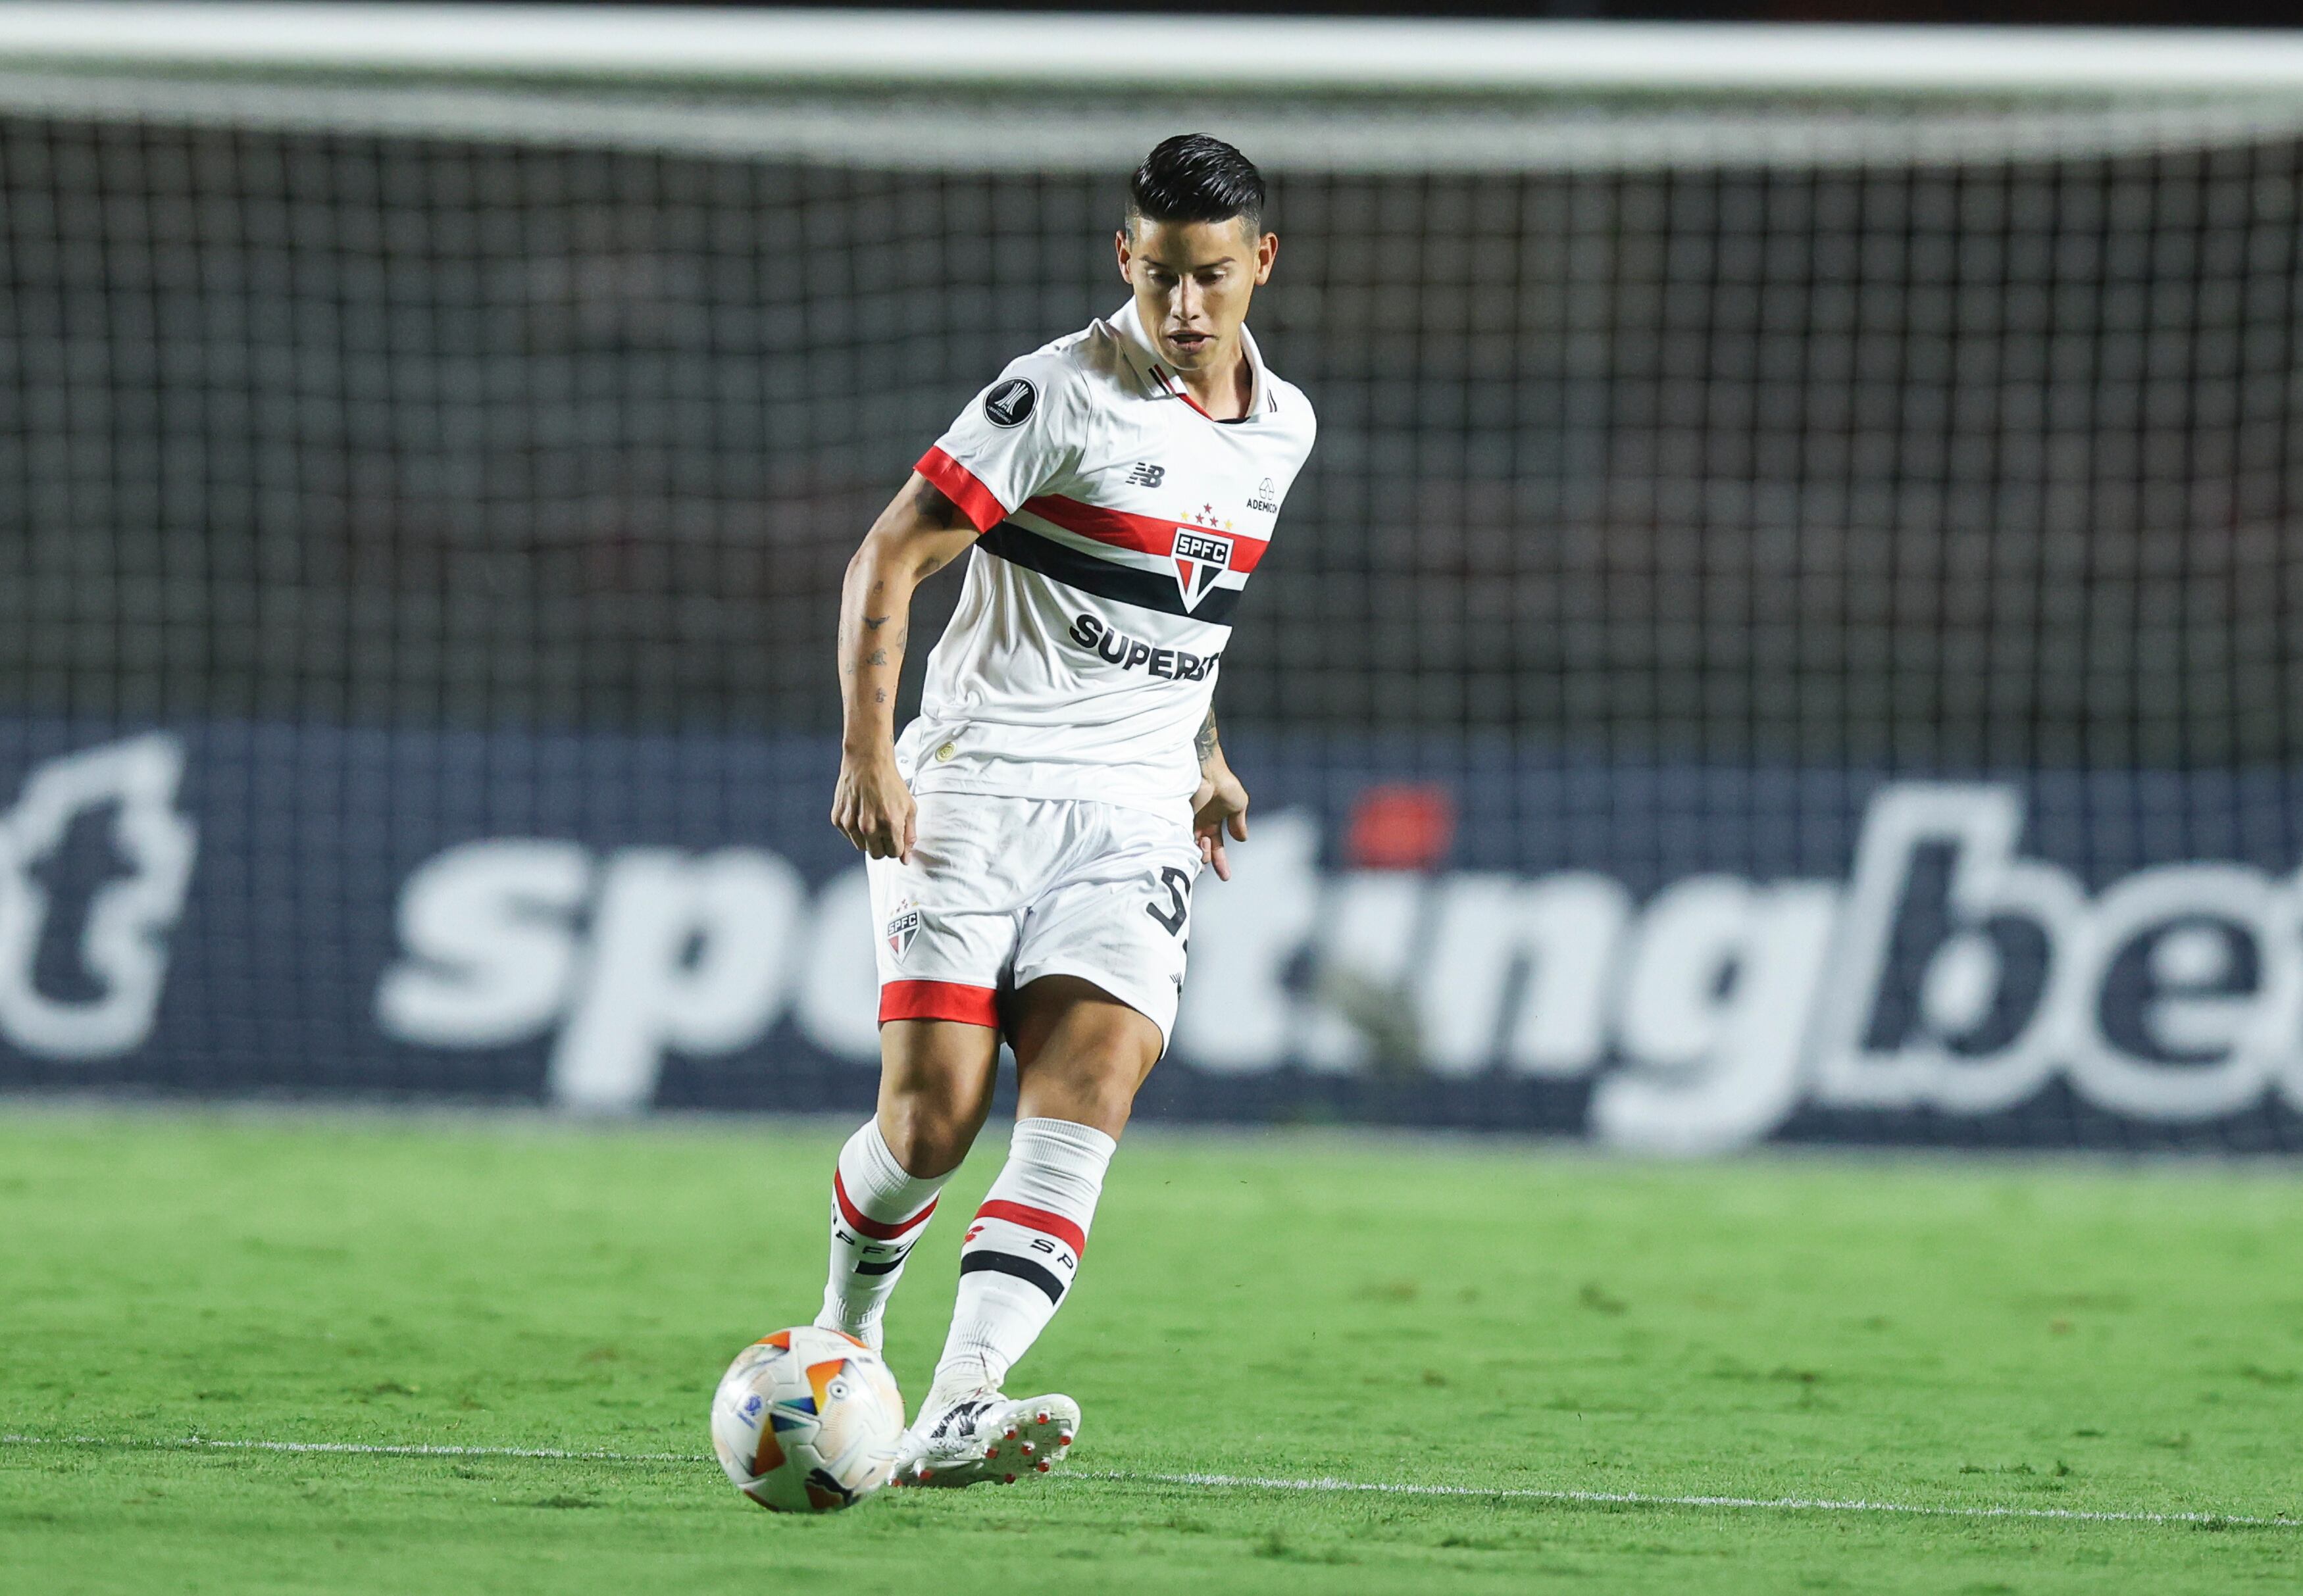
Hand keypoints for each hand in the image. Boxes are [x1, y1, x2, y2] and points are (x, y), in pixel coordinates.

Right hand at [831, 743, 915, 861]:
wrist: (867, 761)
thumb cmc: (890, 782)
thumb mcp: (909, 807)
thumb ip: (909, 835)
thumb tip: (905, 859)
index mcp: (890, 824)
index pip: (894, 854)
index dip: (896, 847)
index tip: (895, 838)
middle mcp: (869, 827)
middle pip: (877, 855)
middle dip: (883, 846)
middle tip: (884, 830)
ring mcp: (851, 824)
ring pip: (862, 848)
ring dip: (868, 839)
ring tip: (871, 818)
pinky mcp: (838, 819)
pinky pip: (848, 836)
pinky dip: (855, 830)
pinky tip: (860, 812)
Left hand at [1190, 760, 1249, 881]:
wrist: (1208, 771)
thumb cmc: (1224, 784)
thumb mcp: (1238, 805)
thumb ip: (1238, 823)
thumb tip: (1242, 839)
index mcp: (1213, 822)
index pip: (1217, 847)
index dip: (1221, 862)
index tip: (1225, 877)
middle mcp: (1199, 824)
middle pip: (1203, 851)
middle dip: (1207, 859)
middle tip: (1207, 859)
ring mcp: (1188, 821)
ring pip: (1192, 847)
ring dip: (1199, 852)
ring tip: (1202, 846)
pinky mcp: (1178, 818)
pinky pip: (1182, 838)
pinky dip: (1187, 846)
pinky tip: (1192, 847)